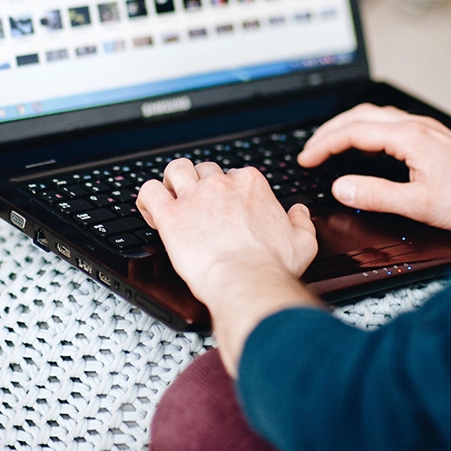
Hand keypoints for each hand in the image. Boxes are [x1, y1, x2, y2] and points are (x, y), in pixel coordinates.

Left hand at [137, 159, 320, 375]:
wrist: (246, 281)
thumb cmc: (271, 266)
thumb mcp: (303, 242)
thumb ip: (302, 222)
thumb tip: (298, 211)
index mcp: (251, 185)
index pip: (234, 175)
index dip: (228, 192)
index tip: (226, 209)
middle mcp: (220, 185)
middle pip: (205, 170)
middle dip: (201, 184)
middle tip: (199, 205)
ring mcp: (194, 197)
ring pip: (176, 169)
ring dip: (173, 181)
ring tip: (173, 198)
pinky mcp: (171, 215)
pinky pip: (149, 192)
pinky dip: (147, 198)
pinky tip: (151, 211)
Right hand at [298, 104, 450, 232]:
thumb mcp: (418, 205)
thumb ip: (375, 195)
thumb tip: (341, 188)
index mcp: (409, 136)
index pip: (353, 131)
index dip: (324, 144)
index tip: (307, 158)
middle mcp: (417, 127)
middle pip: (360, 116)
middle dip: (330, 131)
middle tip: (311, 150)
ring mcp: (427, 130)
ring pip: (376, 117)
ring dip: (348, 128)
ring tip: (331, 145)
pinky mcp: (435, 139)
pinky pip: (390, 125)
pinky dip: (367, 132)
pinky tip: (368, 148)